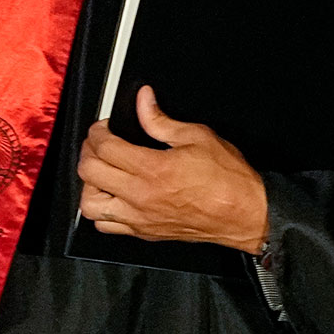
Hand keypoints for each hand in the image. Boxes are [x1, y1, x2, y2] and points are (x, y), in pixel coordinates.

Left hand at [77, 85, 268, 253]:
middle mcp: (140, 196)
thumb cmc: (228, 178)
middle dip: (88, 152)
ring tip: (103, 173)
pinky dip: (103, 211)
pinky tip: (115, 196)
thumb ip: (161, 121)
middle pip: (89, 172)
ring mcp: (140, 218)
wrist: (245, 214)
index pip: (104, 148)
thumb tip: (143, 100)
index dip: (98, 132)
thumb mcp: (197, 136)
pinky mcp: (145, 233)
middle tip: (100, 144)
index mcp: (152, 169)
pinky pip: (107, 226)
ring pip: (90, 205)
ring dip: (90, 185)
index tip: (104, 127)